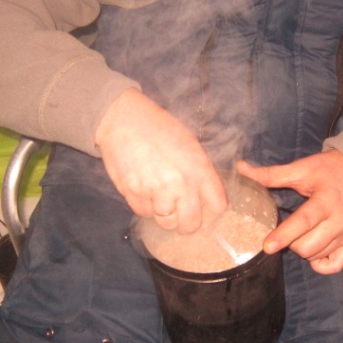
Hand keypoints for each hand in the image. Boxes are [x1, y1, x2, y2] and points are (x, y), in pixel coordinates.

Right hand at [95, 88, 226, 232]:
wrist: (124, 119)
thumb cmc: (159, 129)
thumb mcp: (190, 146)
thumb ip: (201, 173)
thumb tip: (207, 199)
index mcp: (199, 169)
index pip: (217, 206)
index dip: (211, 213)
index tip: (205, 213)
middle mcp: (180, 183)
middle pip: (191, 224)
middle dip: (187, 223)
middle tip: (181, 215)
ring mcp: (156, 190)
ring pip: (167, 222)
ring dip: (165, 215)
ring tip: (161, 197)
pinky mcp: (134, 193)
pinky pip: (144, 213)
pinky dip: (145, 207)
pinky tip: (145, 190)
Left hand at [236, 150, 342, 274]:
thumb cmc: (330, 169)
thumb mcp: (302, 168)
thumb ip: (271, 174)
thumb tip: (241, 170)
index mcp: (326, 201)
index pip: (304, 222)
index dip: (284, 235)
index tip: (267, 246)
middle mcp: (339, 221)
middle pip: (309, 245)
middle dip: (290, 242)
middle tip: (287, 231)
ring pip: (318, 255)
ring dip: (303, 250)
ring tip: (300, 235)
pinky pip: (336, 265)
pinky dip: (321, 264)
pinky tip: (313, 251)